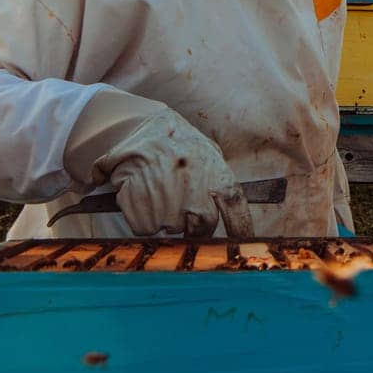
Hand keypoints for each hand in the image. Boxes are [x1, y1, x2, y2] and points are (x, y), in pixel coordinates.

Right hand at [95, 107, 249, 237]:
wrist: (131, 129)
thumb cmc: (171, 139)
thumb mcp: (203, 149)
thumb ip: (217, 175)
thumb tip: (229, 205)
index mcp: (215, 173)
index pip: (236, 210)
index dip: (241, 230)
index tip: (241, 242)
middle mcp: (196, 191)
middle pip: (204, 227)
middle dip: (194, 224)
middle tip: (180, 205)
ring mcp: (169, 205)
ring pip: (173, 229)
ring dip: (165, 217)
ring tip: (157, 190)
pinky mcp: (143, 212)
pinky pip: (146, 229)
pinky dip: (143, 218)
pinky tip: (142, 195)